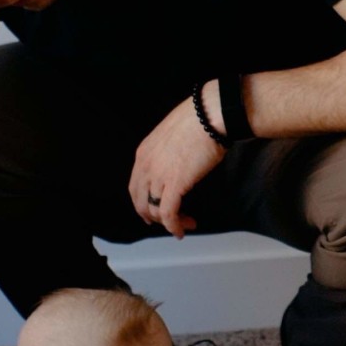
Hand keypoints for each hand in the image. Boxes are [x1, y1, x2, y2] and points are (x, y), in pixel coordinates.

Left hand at [128, 94, 224, 237]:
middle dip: (152, 216)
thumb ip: (168, 152)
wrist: (209, 115)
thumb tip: (178, 162)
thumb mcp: (172, 135)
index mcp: (143, 153)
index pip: (135, 186)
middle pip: (140, 201)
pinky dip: (174, 226)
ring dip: (168, 222)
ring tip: (184, 224)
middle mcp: (145, 166)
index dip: (142, 202)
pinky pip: (168, 213)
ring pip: (154, 210)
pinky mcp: (174, 185)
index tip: (152, 210)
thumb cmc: (199, 119)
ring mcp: (158, 176)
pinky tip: (181, 230)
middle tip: (165, 222)